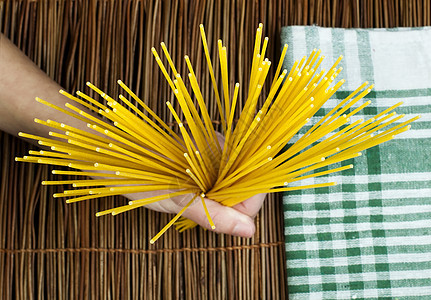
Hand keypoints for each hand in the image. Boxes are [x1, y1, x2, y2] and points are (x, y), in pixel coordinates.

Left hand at [124, 132, 266, 237]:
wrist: (114, 155)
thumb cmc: (141, 174)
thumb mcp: (179, 200)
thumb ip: (216, 214)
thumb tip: (248, 230)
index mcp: (222, 153)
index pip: (256, 186)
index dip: (245, 209)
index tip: (225, 221)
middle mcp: (222, 149)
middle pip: (246, 185)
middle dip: (231, 205)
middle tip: (202, 211)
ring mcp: (213, 152)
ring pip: (232, 185)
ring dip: (219, 201)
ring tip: (192, 202)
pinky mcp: (203, 158)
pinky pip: (219, 181)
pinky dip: (210, 194)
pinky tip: (192, 196)